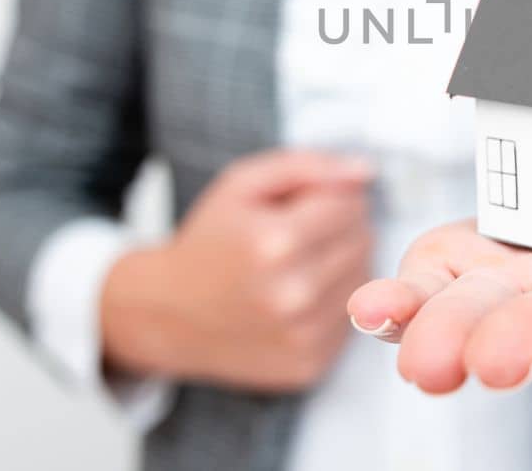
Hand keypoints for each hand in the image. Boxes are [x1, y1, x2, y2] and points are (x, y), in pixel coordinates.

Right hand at [100, 149, 374, 390]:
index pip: (351, 205)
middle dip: (339, 230)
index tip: (304, 206)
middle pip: (363, 242)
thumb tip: (365, 172)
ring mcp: (302, 336)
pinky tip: (297, 299)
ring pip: (364, 280)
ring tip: (298, 265)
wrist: (166, 313)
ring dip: (340, 266)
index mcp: (276, 242)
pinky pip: (351, 320)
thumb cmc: (208, 243)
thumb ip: (308, 167)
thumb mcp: (242, 185)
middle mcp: (293, 294)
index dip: (331, 197)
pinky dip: (331, 305)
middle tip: (299, 235)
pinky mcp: (308, 365)